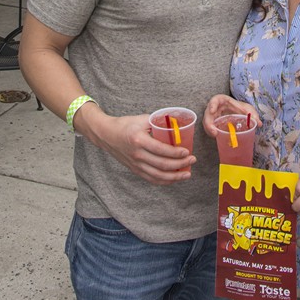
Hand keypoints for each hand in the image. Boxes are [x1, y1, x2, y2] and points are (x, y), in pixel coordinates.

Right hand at [77, 105, 194, 184]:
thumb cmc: (125, 125)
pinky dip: (165, 181)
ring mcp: (136, 165)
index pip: (161, 150)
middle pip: (162, 165)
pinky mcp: (135, 170)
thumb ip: (158, 122)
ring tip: (187, 173)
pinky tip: (174, 178)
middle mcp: (137, 155)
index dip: (176, 153)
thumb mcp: (141, 119)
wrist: (107, 135)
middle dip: (180, 164)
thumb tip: (176, 125)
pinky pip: (152, 179)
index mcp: (139, 140)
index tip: (187, 151)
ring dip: (175, 176)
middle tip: (192, 160)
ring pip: (158, 176)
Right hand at [203, 94, 259, 136]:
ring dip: (209, 129)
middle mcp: (216, 108)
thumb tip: (258, 123)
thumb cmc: (240, 108)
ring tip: (215, 135)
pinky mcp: (213, 123)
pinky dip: (211, 132)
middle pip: (208, 113)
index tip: (212, 110)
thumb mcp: (247, 109)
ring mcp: (213, 116)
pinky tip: (216, 136)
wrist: (238, 112)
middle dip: (209, 122)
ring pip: (207, 122)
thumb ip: (252, 114)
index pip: (215, 100)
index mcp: (223, 101)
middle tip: (214, 131)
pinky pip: (209, 127)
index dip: (212, 104)